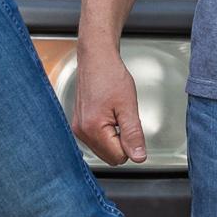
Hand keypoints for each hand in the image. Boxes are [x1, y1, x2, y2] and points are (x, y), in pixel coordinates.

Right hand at [67, 45, 147, 166]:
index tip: (130, 124)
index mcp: (93, 129)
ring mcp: (78, 128)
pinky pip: (97, 140)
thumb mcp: (128, 106)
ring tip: (115, 114)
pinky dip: (106, 132)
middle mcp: (81, 131)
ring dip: (114, 137)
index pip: (119, 157)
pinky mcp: (78, 124)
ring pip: (103, 150)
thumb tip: (138, 157)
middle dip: (121, 143)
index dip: (130, 143)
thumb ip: (133, 134)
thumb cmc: (110, 76)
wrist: (96, 59)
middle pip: (110, 157)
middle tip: (123, 119)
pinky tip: (108, 115)